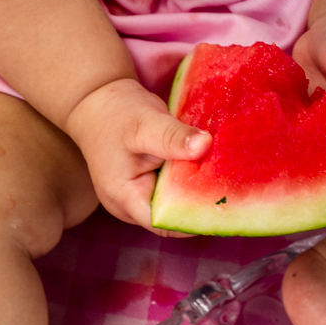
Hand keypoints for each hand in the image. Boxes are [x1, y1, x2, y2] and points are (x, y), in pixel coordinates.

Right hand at [65, 78, 211, 235]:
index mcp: (124, 199)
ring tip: (220, 167)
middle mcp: (130, 205)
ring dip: (195, 186)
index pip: (166, 224)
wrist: (97, 100)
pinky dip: (188, 176)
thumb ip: (173, 138)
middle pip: (173, 214)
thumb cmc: (115, 113)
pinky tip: (205, 161)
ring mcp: (139, 195)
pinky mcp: (148, 183)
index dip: (195, 215)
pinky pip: (173, 188)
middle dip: (198, 199)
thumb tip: (206, 145)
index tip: (224, 197)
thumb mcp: (145, 123)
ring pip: (175, 200)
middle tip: (229, 177)